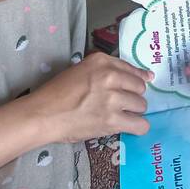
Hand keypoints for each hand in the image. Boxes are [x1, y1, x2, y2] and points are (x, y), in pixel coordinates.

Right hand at [26, 52, 151, 142]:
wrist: (43, 115)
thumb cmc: (56, 93)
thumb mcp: (79, 70)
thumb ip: (102, 71)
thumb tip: (129, 76)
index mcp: (101, 61)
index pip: (131, 68)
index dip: (139, 76)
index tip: (145, 80)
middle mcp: (110, 77)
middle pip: (139, 87)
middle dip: (133, 95)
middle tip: (122, 103)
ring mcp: (113, 99)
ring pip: (141, 105)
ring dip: (134, 111)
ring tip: (121, 115)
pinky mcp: (113, 120)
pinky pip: (140, 124)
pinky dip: (137, 126)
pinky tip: (129, 126)